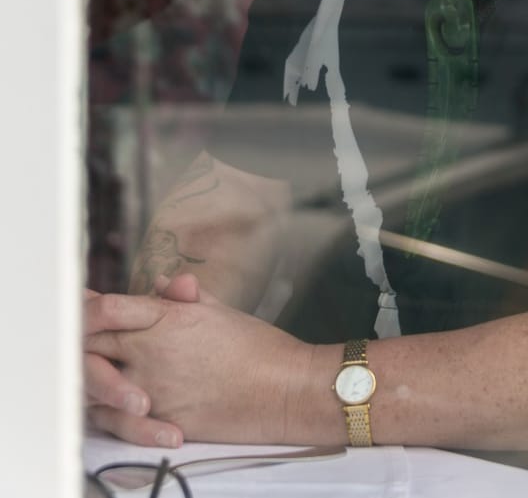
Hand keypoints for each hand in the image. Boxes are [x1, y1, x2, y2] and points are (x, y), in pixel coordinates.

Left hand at [86, 282, 312, 444]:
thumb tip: (163, 284)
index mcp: (168, 318)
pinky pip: (110, 419)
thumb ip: (184, 298)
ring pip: (92, 383)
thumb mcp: (221, 311)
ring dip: (84, 375)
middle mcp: (151, 351)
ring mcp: (150, 388)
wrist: (280, 390)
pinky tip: (101, 404)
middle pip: (91, 343)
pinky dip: (100, 409)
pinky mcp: (156, 421)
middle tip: (68, 334)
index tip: (78, 302)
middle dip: (76, 338)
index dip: (87, 305)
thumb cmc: (257, 347)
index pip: (108, 308)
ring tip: (80, 370)